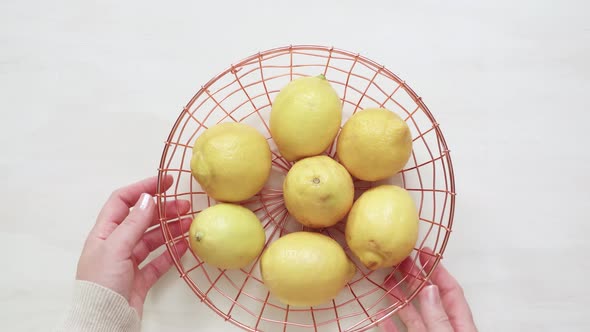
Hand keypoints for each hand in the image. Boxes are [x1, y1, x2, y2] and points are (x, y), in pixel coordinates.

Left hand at [76, 175, 191, 316]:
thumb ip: (133, 222)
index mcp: (104, 233)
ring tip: (189, 223)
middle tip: (185, 205)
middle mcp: (116, 245)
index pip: (123, 201)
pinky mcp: (139, 279)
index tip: (165, 182)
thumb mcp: (116, 248)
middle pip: (142, 219)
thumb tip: (147, 197)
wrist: (103, 322)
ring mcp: (128, 263)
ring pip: (152, 239)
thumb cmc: (100, 286)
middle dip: (163, 210)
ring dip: (170, 229)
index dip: (143, 188)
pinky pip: (158, 261)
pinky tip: (183, 246)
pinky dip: (171, 252)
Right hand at [379, 248, 476, 331]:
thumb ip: (438, 316)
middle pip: (429, 297)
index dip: (438, 270)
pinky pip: (400, 331)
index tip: (425, 253)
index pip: (450, 291)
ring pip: (413, 314)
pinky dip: (390, 322)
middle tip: (403, 261)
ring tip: (388, 280)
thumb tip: (430, 289)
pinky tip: (382, 313)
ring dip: (400, 296)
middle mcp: (444, 329)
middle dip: (415, 277)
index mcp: (460, 325)